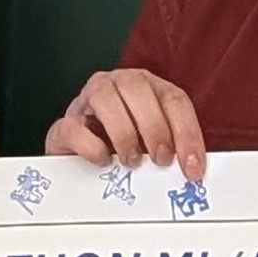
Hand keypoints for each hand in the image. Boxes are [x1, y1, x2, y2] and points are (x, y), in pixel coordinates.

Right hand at [47, 69, 207, 180]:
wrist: (80, 162)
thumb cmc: (122, 151)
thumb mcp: (153, 147)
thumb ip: (172, 150)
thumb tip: (192, 171)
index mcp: (148, 88)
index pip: (174, 99)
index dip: (187, 132)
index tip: (192, 166)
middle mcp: (118, 85)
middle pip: (139, 88)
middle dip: (155, 127)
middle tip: (161, 160)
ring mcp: (87, 99)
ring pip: (104, 95)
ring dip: (123, 132)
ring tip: (131, 161)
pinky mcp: (65, 123)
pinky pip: (73, 126)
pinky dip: (91, 146)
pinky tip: (103, 161)